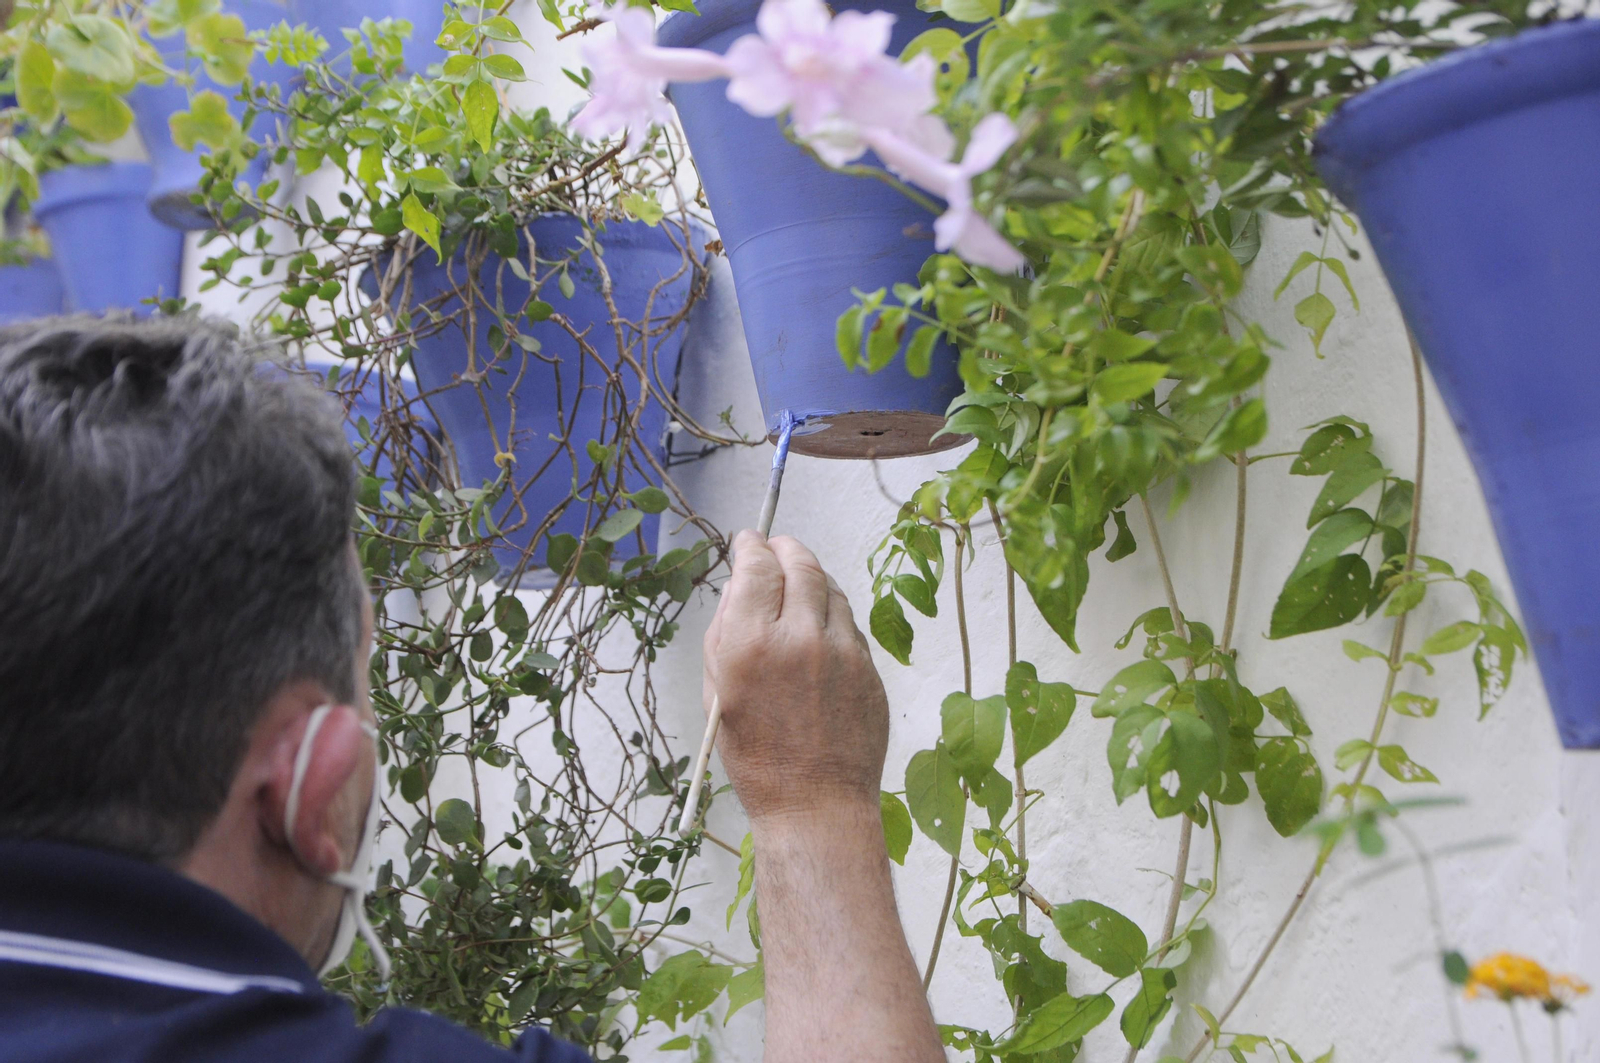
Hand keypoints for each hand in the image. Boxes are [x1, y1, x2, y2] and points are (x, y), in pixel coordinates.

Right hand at [703, 530, 888, 825]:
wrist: (815, 803)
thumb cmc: (755, 756)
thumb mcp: (717, 693)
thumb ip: (724, 633)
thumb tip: (740, 586)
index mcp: (751, 644)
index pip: (756, 566)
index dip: (751, 546)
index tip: (748, 541)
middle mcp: (799, 638)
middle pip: (800, 563)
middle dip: (785, 549)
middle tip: (776, 548)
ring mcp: (841, 651)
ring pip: (830, 588)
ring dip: (811, 579)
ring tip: (797, 588)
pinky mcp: (868, 667)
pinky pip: (848, 623)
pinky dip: (831, 615)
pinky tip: (818, 630)